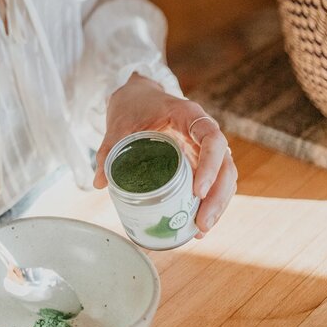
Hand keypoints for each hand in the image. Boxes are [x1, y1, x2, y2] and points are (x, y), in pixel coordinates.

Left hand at [93, 74, 237, 237]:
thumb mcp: (119, 123)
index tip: (197, 191)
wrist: (137, 96)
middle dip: (217, 197)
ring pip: (225, 177)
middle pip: (226, 165)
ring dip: (218, 205)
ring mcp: (204, 148)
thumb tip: (100, 183)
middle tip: (201, 223)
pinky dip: (210, 204)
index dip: (210, 166)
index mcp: (189, 115)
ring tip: (200, 231)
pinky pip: (214, 183)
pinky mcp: (200, 162)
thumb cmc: (133, 105)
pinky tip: (197, 227)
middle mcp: (203, 132)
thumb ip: (110, 149)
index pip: (212, 139)